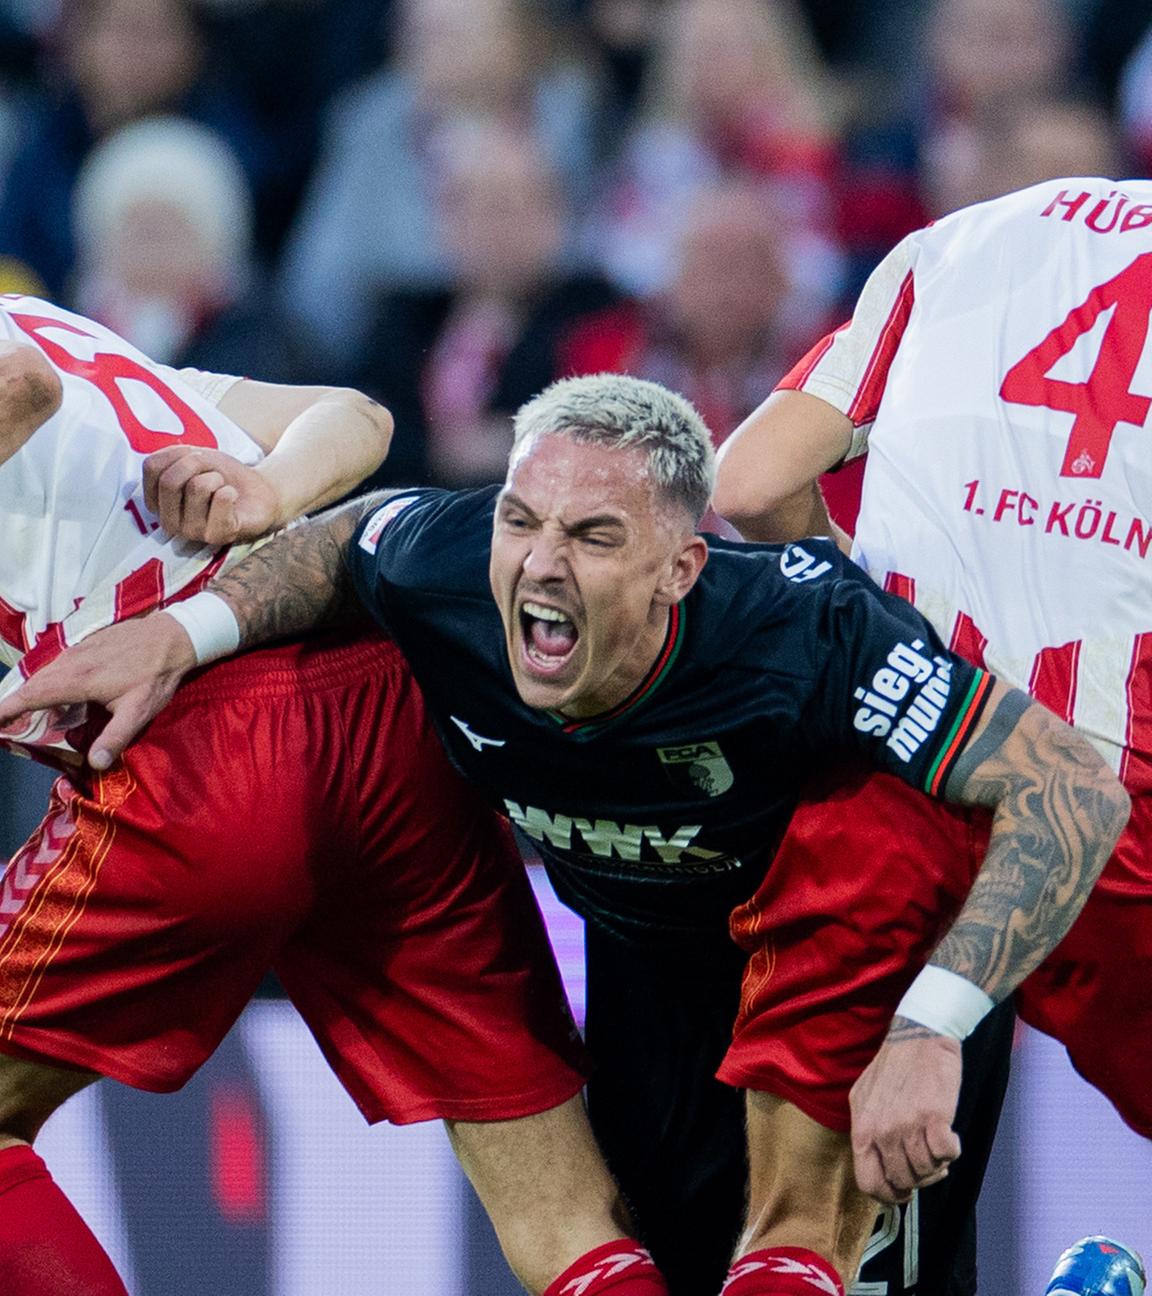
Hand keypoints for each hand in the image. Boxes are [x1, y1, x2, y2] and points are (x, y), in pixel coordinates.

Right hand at [0, 614, 196, 768]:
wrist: (173, 635)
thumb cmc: (156, 675)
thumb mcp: (138, 711)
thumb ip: (115, 737)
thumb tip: (94, 763)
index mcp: (77, 680)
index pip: (30, 696)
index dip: (6, 709)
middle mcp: (70, 662)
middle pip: (31, 684)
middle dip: (12, 704)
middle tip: (5, 724)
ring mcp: (77, 650)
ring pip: (44, 673)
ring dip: (30, 691)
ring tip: (22, 713)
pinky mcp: (86, 644)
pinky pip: (57, 664)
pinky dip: (47, 678)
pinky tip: (53, 690)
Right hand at [144, 446, 283, 544]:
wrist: (258, 492)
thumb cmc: (222, 474)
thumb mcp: (194, 456)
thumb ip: (172, 457)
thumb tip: (170, 464)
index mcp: (157, 502)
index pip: (152, 467)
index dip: (177, 454)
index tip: (193, 460)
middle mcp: (170, 522)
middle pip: (169, 481)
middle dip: (196, 464)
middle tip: (210, 473)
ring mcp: (193, 532)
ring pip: (197, 487)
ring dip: (216, 477)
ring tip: (222, 488)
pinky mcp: (219, 535)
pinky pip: (221, 499)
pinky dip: (230, 490)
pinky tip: (233, 498)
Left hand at [849, 1022, 962, 1203]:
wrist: (917, 1035)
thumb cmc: (894, 1066)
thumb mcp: (865, 1098)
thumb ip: (868, 1132)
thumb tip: (878, 1166)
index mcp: (862, 1129)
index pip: (869, 1183)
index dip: (889, 1195)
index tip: (903, 1191)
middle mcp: (882, 1131)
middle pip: (903, 1181)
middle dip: (919, 1179)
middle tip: (929, 1164)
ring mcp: (907, 1125)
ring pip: (927, 1171)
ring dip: (937, 1164)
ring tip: (938, 1145)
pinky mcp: (934, 1117)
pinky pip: (947, 1154)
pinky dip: (953, 1151)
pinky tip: (950, 1136)